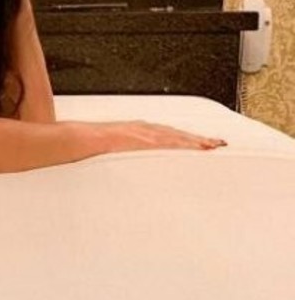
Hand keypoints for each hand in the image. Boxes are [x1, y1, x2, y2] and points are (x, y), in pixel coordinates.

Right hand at [88, 121, 226, 154]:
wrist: (81, 139)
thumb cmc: (96, 147)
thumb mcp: (119, 153)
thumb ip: (131, 157)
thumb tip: (139, 169)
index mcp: (142, 133)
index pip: (172, 136)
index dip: (190, 140)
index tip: (207, 144)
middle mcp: (145, 130)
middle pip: (177, 134)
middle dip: (198, 139)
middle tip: (218, 143)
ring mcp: (142, 132)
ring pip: (173, 135)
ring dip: (192, 140)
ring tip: (209, 145)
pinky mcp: (138, 136)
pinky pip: (161, 140)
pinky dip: (175, 142)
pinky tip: (188, 145)